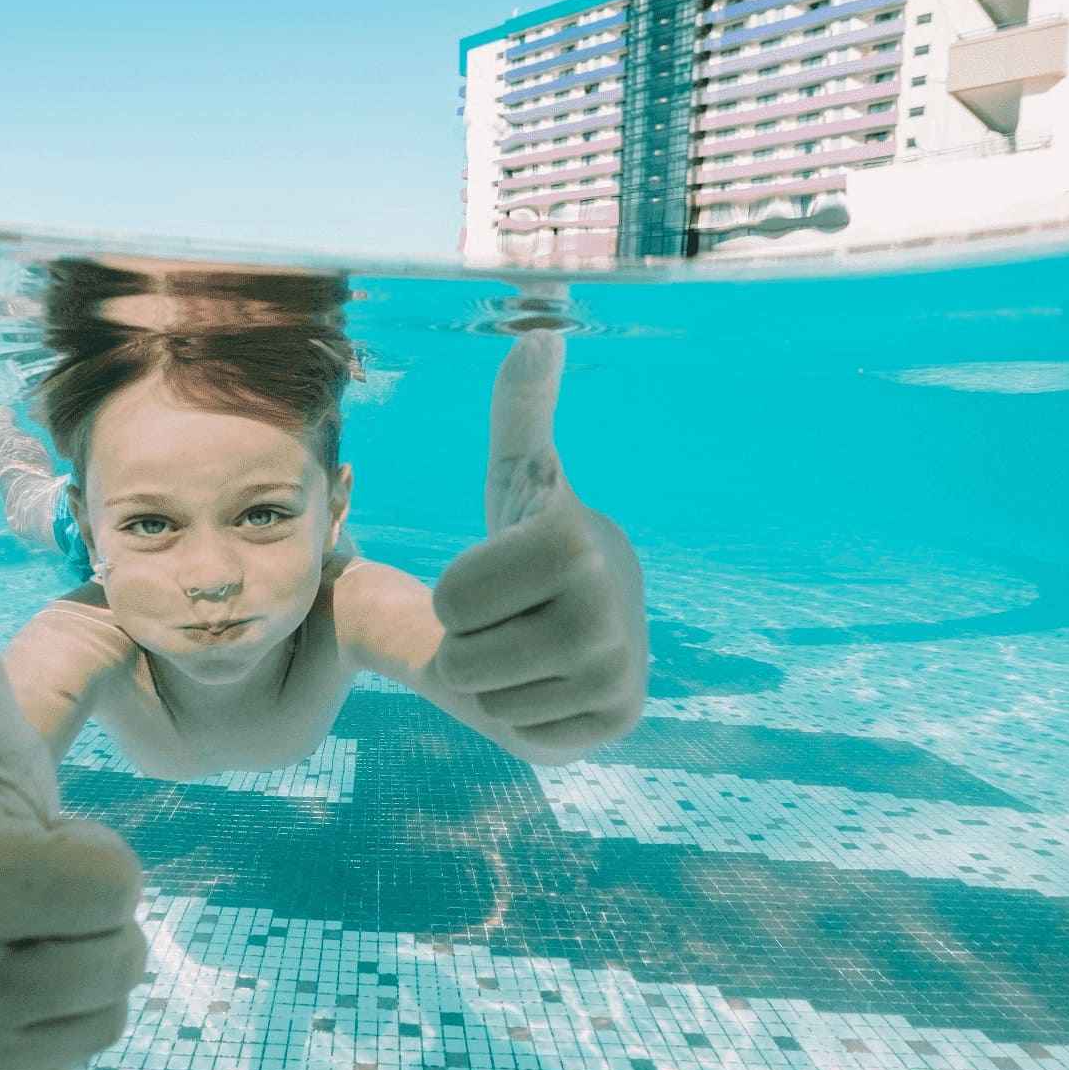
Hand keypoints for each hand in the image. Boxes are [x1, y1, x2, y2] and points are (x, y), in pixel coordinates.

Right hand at [0, 598, 147, 1069]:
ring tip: (22, 945)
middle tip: (32, 903)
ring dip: (84, 983)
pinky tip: (8, 1001)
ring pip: (108, 1026)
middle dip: (98, 927)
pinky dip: (54, 1041)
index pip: (122, 887)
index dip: (95, 859)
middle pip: (125, 964)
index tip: (34, 845)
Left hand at [425, 330, 647, 765]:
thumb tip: (538, 337)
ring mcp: (617, 675)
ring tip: (533, 645)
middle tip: (515, 615)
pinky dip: (527, 713)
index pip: (450, 599)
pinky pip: (523, 732)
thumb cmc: (537, 541)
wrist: (602, 611)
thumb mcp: (521, 475)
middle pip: (463, 658)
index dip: (458, 592)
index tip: (501, 574)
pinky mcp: (618, 723)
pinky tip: (556, 680)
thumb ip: (519, 410)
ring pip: (488, 700)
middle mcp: (606, 613)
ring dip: (497, 678)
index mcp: (572, 543)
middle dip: (472, 641)